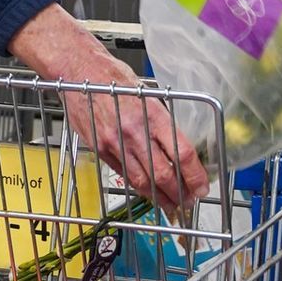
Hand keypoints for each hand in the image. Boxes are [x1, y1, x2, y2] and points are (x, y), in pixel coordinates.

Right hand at [9, 4, 210, 214]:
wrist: (79, 73)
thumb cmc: (114, 78)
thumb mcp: (148, 94)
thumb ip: (162, 122)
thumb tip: (180, 148)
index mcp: (152, 115)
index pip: (180, 152)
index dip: (194, 175)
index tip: (202, 186)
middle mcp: (134, 132)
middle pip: (163, 174)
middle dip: (180, 193)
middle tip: (190, 202)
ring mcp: (115, 144)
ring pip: (142, 181)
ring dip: (161, 198)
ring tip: (173, 207)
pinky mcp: (101, 151)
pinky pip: (124, 175)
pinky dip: (139, 188)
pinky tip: (150, 193)